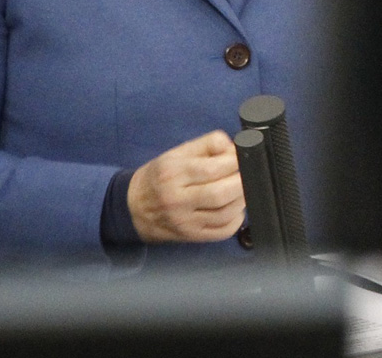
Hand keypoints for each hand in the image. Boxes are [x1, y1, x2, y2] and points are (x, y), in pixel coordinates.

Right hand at [128, 130, 245, 242]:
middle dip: (242, 181)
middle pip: (220, 193)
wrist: (134, 208)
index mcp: (173, 174)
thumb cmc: (159, 177)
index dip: (234, 162)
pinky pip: (223, 231)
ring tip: (241, 188)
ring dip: (242, 199)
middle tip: (248, 173)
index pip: (211, 169)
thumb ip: (207, 144)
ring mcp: (186, 222)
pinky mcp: (193, 237)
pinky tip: (235, 207)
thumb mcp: (177, 153)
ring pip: (225, 214)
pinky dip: (237, 219)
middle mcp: (177, 200)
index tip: (242, 157)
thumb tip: (234, 148)